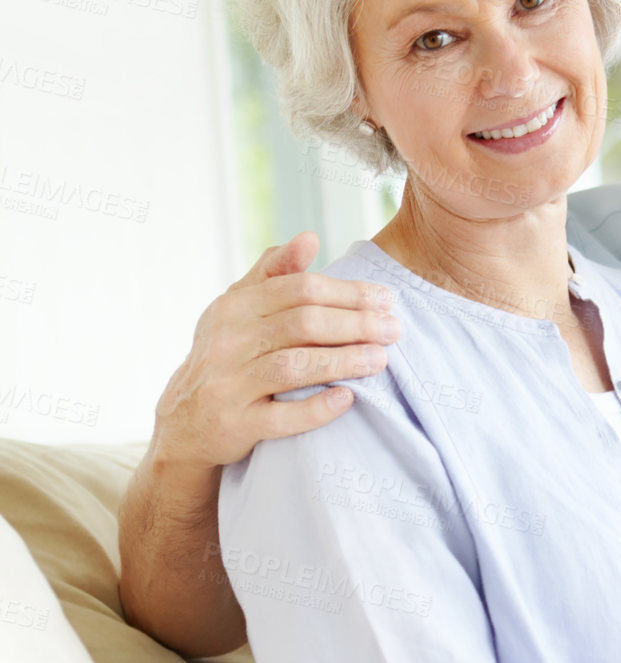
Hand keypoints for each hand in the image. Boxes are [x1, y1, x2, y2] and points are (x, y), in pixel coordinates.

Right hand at [152, 232, 398, 470]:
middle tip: (393, 330)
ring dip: (343, 361)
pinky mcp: (235, 425)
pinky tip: (348, 398)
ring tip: (381, 359)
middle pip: (302, 324)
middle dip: (355, 325)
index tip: (385, 299)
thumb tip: (310, 237)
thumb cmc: (225, 357)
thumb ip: (272, 273)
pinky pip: (281, 418)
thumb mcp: (237, 310)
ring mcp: (228, 385)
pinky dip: (316, 408)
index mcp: (233, 308)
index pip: (299, 290)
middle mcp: (227, 342)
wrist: (185, 422)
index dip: (347, 293)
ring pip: (293, 367)